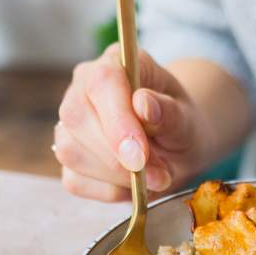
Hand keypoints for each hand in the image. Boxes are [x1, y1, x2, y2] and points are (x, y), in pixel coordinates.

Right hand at [54, 45, 212, 200]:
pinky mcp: (68, 157)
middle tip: (159, 175)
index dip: (118, 121)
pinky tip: (134, 185)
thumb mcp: (187, 118)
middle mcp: (82, 88)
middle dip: (116, 156)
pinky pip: (75, 180)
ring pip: (71, 152)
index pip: (102, 83)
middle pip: (76, 117)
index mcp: (115, 64)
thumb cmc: (180, 125)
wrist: (177, 145)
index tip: (140, 157)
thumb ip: (168, 112)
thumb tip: (143, 104)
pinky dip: (109, 191)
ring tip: (155, 178)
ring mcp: (69, 123)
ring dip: (116, 177)